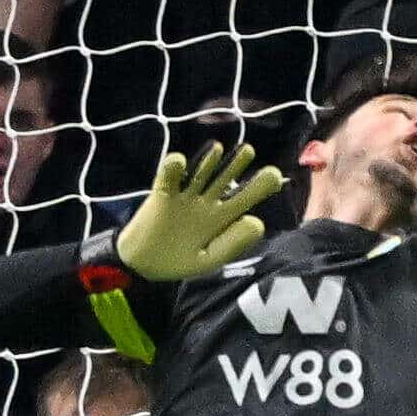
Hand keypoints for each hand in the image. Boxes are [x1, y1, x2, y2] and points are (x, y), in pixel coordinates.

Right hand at [117, 143, 283, 281]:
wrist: (144, 266)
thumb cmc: (179, 261)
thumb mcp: (210, 259)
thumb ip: (233, 244)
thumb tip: (257, 221)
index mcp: (222, 218)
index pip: (245, 198)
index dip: (259, 186)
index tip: (272, 176)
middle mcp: (206, 202)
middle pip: (224, 179)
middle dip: (236, 165)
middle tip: (248, 151)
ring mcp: (185, 196)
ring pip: (200, 174)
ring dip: (209, 161)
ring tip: (218, 149)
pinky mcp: (163, 194)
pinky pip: (168, 177)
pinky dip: (173, 168)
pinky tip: (179, 162)